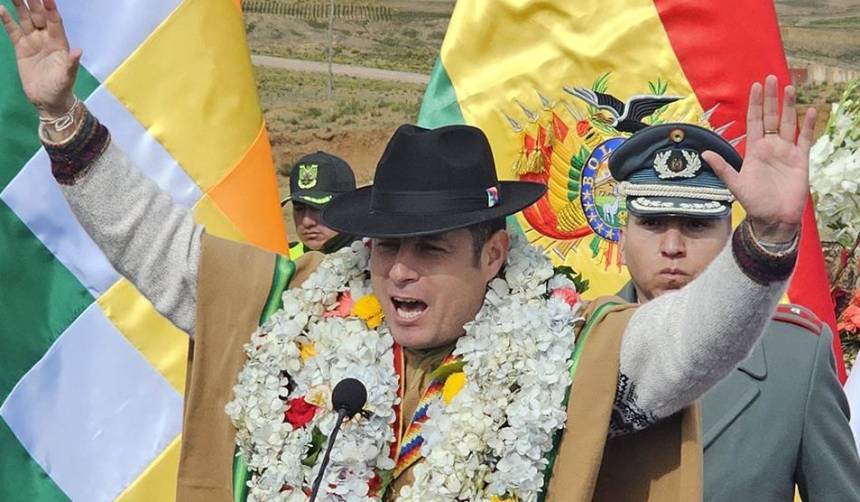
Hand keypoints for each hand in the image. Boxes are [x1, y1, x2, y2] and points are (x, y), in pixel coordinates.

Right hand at [0, 0, 79, 116]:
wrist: (47, 100)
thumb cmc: (61, 88)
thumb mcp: (67, 76)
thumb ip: (71, 63)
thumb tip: (78, 51)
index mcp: (59, 43)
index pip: (55, 22)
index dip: (51, 9)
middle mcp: (46, 38)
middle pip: (39, 16)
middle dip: (34, 2)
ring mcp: (33, 41)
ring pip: (25, 19)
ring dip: (20, 6)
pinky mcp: (21, 48)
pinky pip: (13, 31)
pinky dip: (6, 20)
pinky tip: (0, 9)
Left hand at [702, 75, 815, 242]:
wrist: (774, 218)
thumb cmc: (754, 203)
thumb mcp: (735, 184)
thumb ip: (723, 167)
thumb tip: (704, 154)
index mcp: (754, 150)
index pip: (754, 121)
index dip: (755, 104)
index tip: (755, 87)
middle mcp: (770, 147)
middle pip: (771, 117)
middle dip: (771, 98)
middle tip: (771, 78)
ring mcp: (786, 152)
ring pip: (789, 123)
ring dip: (789, 106)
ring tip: (789, 87)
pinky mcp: (801, 159)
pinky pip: (805, 138)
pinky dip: (808, 125)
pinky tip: (811, 110)